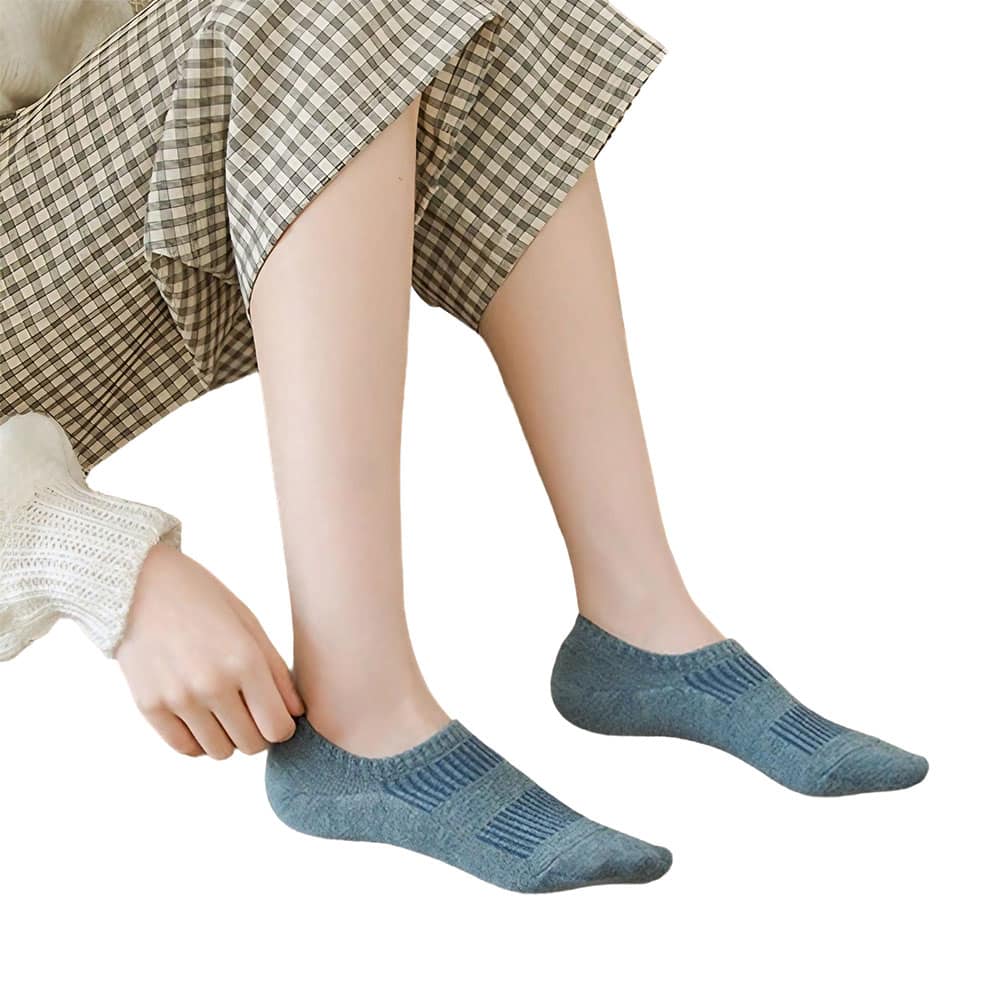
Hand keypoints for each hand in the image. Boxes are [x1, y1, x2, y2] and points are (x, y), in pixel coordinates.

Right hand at [116, 543, 304, 758]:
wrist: (139, 585)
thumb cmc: (204, 600)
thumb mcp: (249, 625)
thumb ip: (276, 672)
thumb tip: (295, 714)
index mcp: (244, 660)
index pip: (278, 727)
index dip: (283, 727)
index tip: (277, 715)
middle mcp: (212, 685)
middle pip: (252, 745)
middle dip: (259, 733)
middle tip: (252, 712)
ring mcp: (178, 699)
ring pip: (220, 752)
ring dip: (229, 738)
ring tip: (225, 711)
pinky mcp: (149, 707)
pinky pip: (186, 748)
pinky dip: (199, 740)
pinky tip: (202, 717)